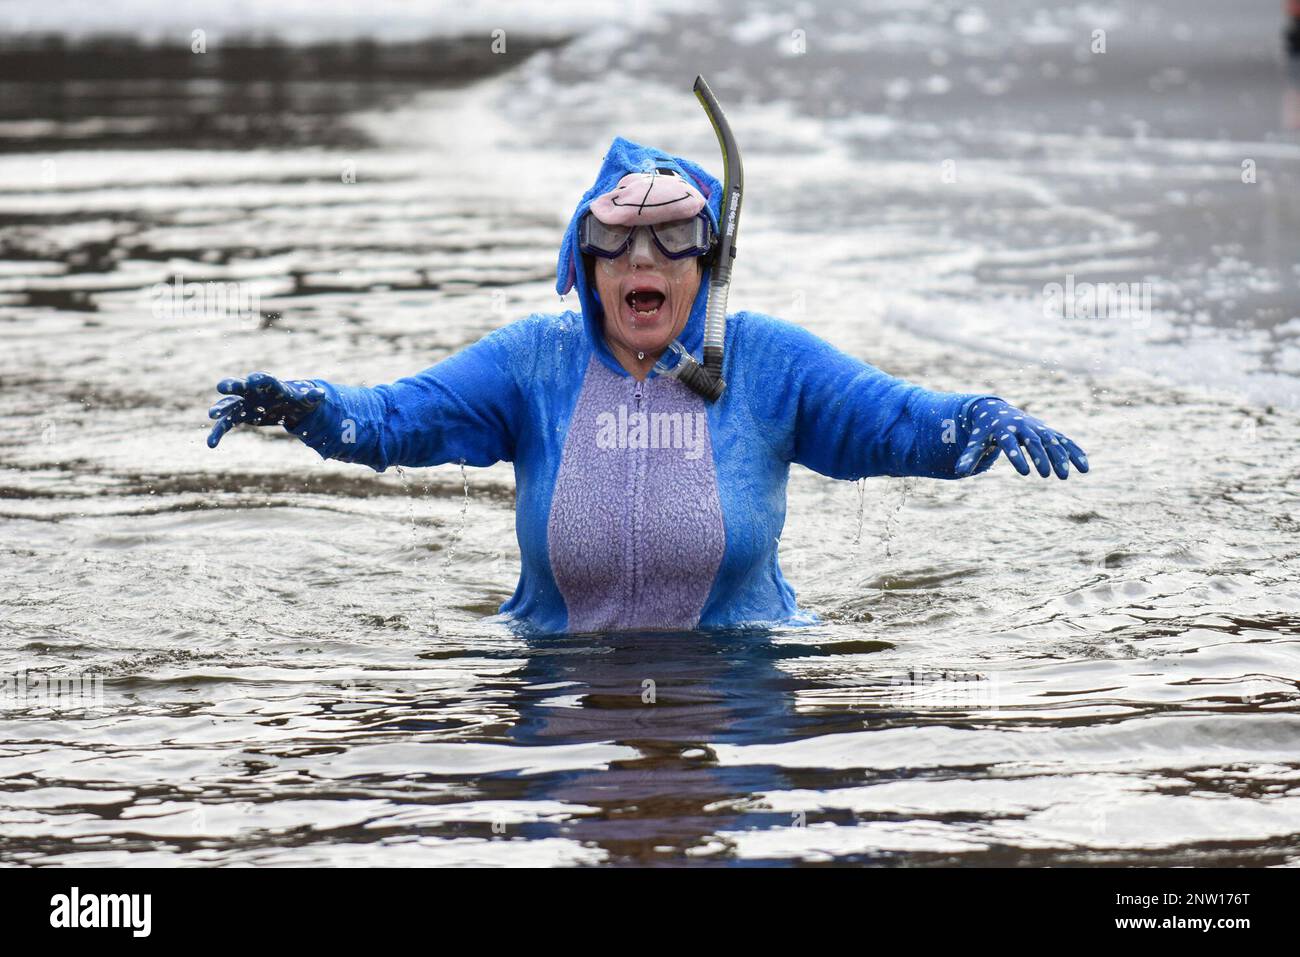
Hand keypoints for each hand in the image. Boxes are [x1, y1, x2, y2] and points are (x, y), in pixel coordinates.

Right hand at [206, 372, 323, 448]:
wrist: (287, 405)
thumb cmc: (297, 400)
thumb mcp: (307, 400)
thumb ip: (312, 396)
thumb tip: (321, 393)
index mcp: (272, 386)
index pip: (265, 380)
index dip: (258, 380)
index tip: (252, 379)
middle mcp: (254, 391)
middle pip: (242, 387)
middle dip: (233, 386)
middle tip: (222, 386)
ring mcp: (245, 403)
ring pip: (230, 406)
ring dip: (221, 410)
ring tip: (213, 415)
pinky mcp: (241, 416)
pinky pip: (227, 424)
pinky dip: (219, 432)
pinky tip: (211, 444)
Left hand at [956, 397, 1087, 478]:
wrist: (996, 412)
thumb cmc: (984, 431)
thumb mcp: (976, 442)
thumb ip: (970, 456)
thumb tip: (959, 473)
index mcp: (1003, 429)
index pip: (1010, 442)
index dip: (1017, 456)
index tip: (1025, 473)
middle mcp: (1023, 427)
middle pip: (1034, 442)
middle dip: (1041, 458)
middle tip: (1047, 476)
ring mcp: (1037, 428)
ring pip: (1052, 442)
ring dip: (1060, 458)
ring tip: (1065, 477)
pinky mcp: (1047, 432)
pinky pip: (1064, 441)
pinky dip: (1074, 452)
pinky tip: (1084, 467)